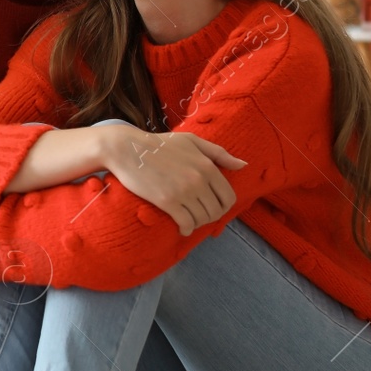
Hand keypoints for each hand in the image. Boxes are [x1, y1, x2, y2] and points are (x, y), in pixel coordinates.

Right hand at [96, 125, 245, 236]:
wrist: (127, 149)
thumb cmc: (159, 144)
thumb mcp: (191, 141)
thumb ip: (219, 153)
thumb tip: (243, 165)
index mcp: (207, 166)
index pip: (228, 197)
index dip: (223, 207)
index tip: (212, 208)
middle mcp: (199, 180)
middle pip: (216, 211)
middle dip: (210, 217)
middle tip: (199, 216)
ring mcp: (183, 191)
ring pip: (202, 219)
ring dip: (197, 224)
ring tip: (189, 220)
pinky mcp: (167, 201)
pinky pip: (186, 223)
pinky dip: (186, 229)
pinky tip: (182, 228)